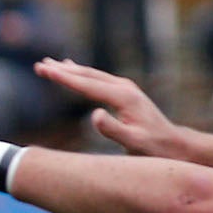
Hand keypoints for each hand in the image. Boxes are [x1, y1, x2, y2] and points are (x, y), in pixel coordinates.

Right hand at [34, 57, 181, 156]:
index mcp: (122, 97)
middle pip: (87, 75)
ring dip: (70, 70)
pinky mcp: (125, 92)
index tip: (44, 70)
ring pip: (92, 74)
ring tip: (50, 64)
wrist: (173, 144)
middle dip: (62, 70)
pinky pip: (98, 79)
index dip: (63, 78)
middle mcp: (123, 87)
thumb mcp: (133, 143)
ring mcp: (125, 88)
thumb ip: (113, 130)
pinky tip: (73, 69)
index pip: (86, 84)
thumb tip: (93, 115)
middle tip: (39, 65)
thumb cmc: (153, 147)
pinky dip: (82, 74)